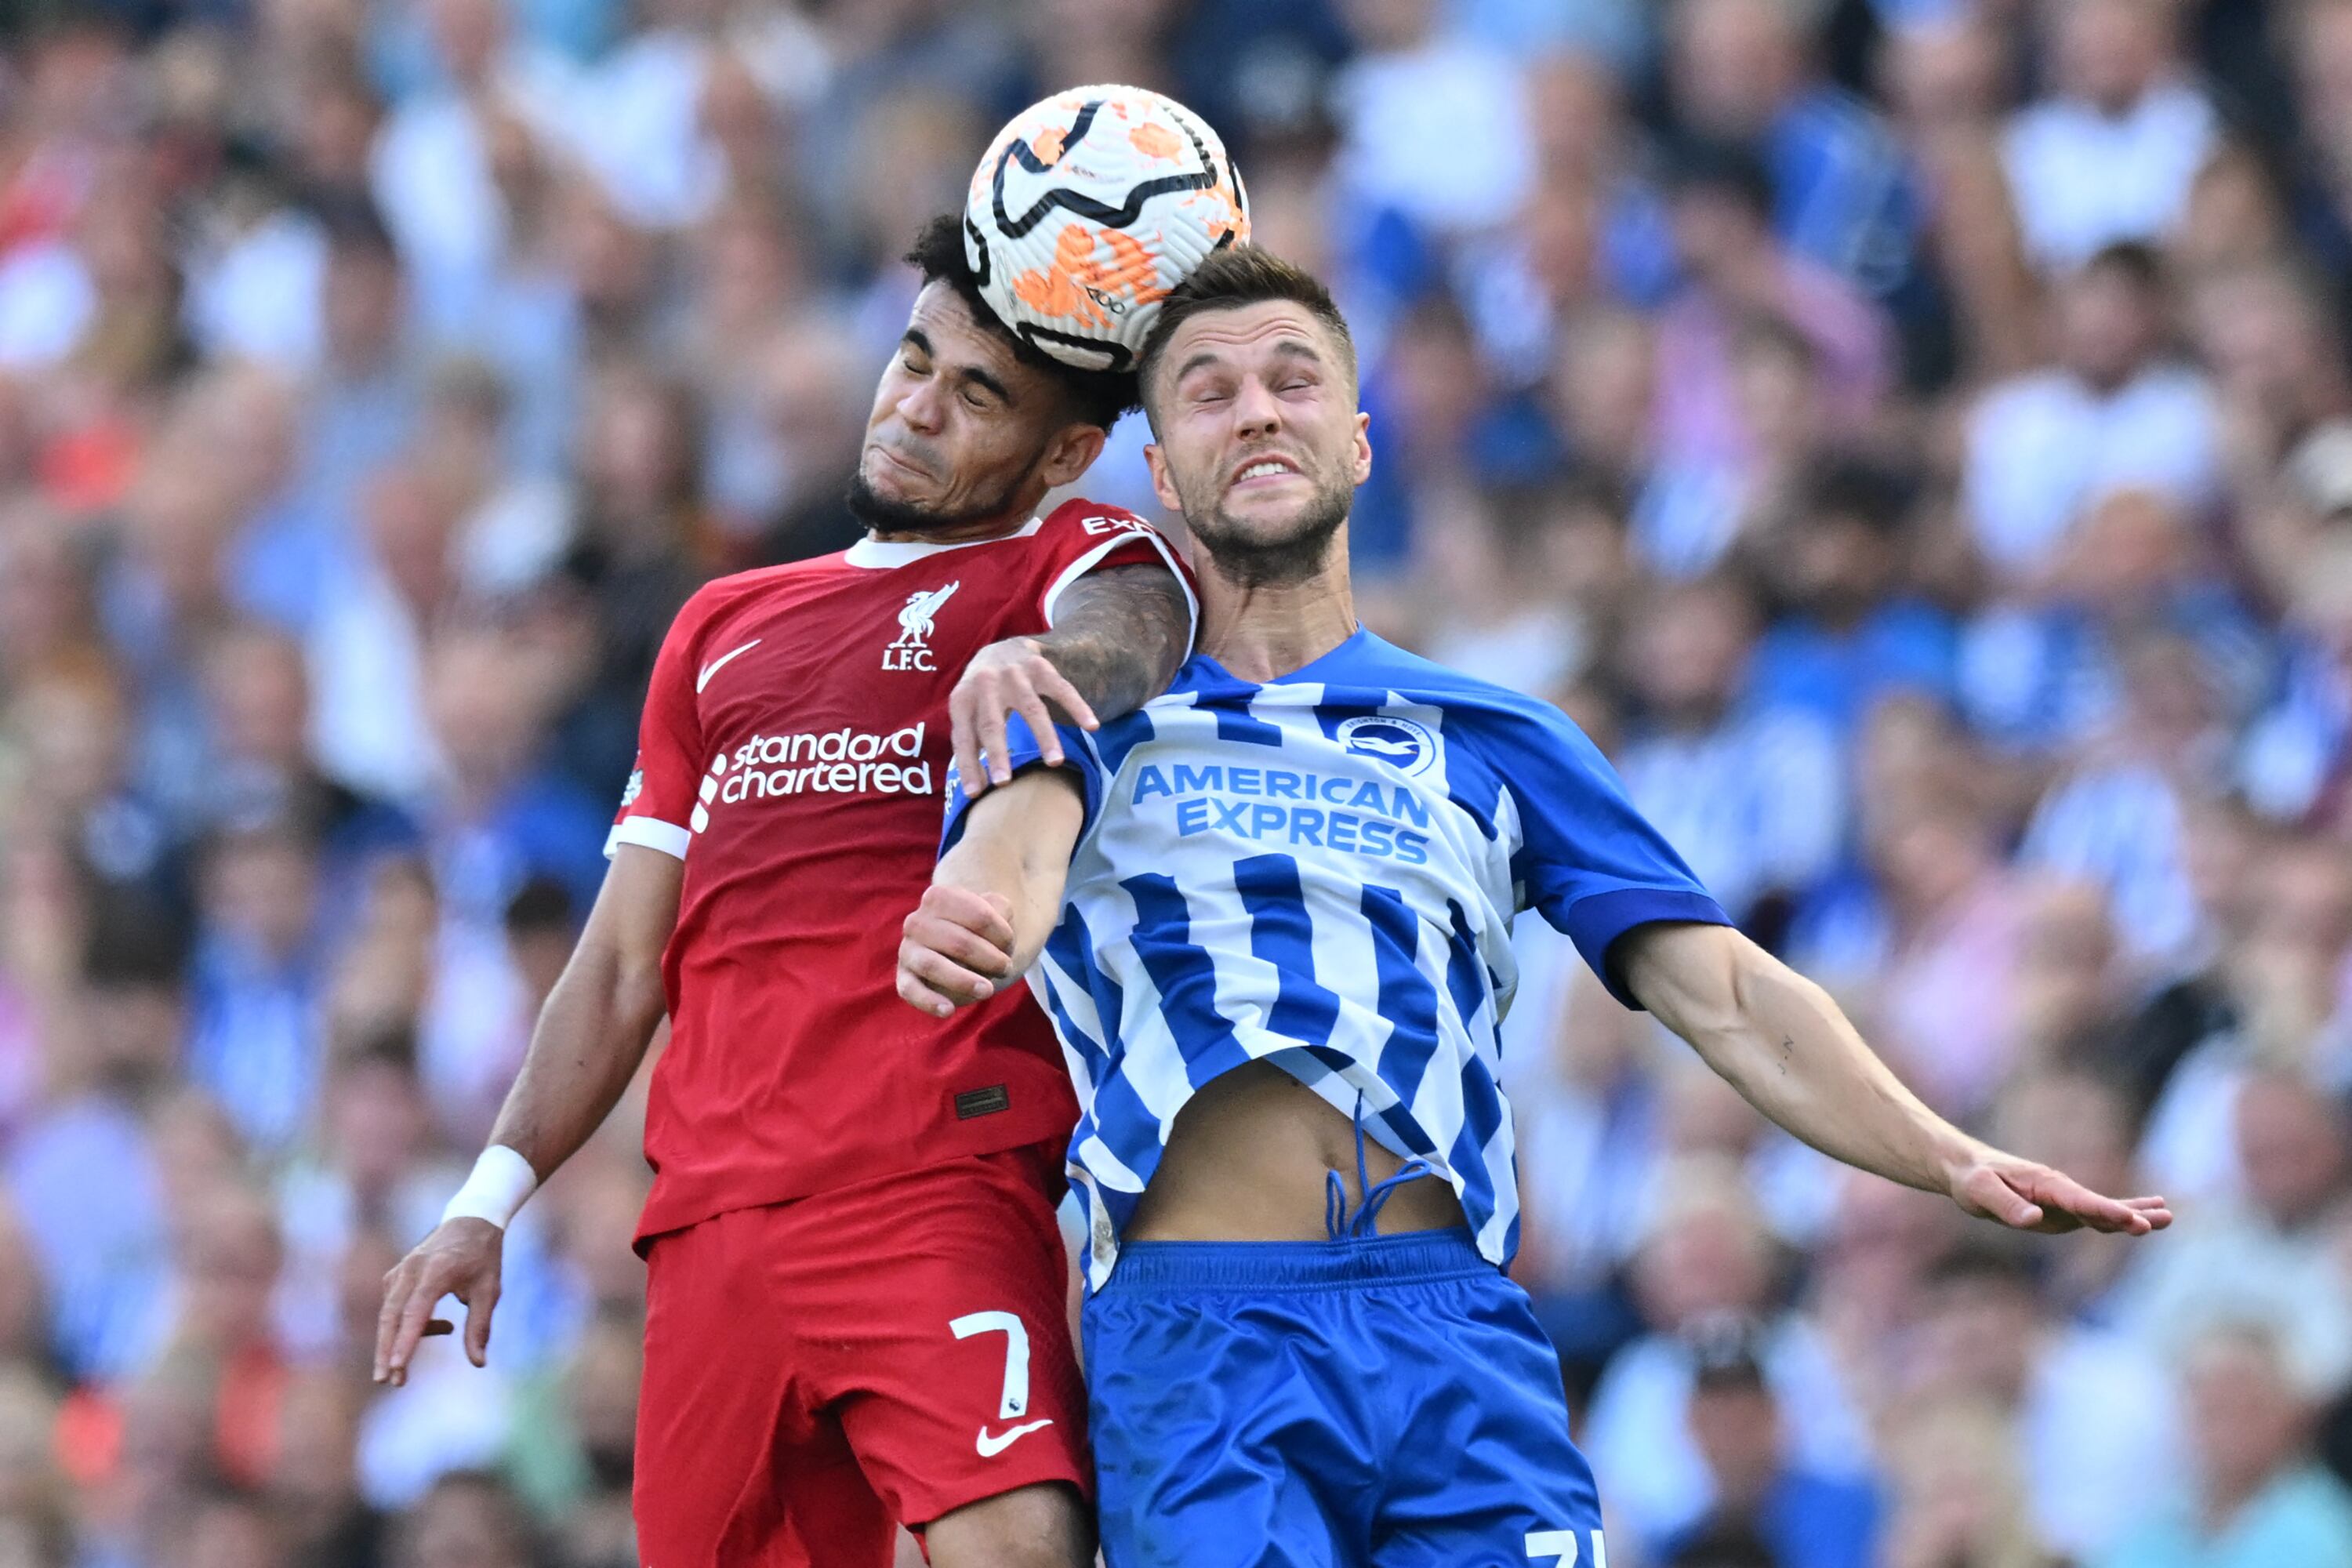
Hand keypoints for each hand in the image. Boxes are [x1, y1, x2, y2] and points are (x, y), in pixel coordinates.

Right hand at [375, 1218, 504, 1385]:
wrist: (471, 1221)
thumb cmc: (484, 1258)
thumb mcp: (490, 1291)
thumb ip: (480, 1326)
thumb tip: (478, 1363)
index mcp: (437, 1270)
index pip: (416, 1310)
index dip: (405, 1340)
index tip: (396, 1366)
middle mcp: (412, 1269)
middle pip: (391, 1315)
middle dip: (386, 1350)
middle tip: (387, 1381)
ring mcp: (401, 1270)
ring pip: (388, 1313)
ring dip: (392, 1343)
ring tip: (402, 1372)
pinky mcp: (396, 1275)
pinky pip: (394, 1306)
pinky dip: (405, 1325)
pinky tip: (439, 1327)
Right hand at [898, 886, 1016, 1016]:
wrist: (960, 948)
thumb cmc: (980, 929)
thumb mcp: (996, 912)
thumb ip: (1000, 909)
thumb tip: (997, 921)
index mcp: (939, 898)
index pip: (979, 915)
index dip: (1002, 933)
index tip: (1009, 942)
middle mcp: (917, 921)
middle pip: (958, 941)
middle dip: (989, 958)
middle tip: (1006, 968)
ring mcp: (907, 950)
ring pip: (932, 965)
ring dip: (963, 980)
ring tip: (988, 990)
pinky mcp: (904, 977)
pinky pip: (910, 990)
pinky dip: (928, 1001)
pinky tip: (948, 1010)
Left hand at [951, 637, 1096, 795]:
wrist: (1002, 647)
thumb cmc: (983, 693)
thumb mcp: (968, 712)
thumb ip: (970, 744)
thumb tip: (976, 789)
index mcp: (963, 698)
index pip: (963, 736)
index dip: (968, 764)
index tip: (975, 793)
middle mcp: (986, 684)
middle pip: (992, 723)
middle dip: (997, 753)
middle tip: (1004, 783)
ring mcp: (1015, 675)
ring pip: (1032, 709)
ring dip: (1044, 737)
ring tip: (1055, 763)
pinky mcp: (1042, 669)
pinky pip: (1063, 690)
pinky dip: (1078, 708)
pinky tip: (1093, 727)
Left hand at [1945, 1146, 2171, 1235]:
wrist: (1966, 1169)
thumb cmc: (1972, 1179)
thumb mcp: (1980, 1192)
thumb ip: (2006, 1205)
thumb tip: (2034, 1220)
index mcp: (2044, 1184)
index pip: (2079, 1201)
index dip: (2104, 1210)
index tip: (2131, 1218)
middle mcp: (2059, 1191)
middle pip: (2099, 1204)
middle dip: (2130, 1213)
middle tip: (2163, 1220)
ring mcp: (2063, 1202)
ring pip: (2102, 1210)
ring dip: (2133, 1214)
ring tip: (2167, 1217)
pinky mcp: (2061, 1212)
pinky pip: (2093, 1216)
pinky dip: (2117, 1217)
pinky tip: (2142, 1218)